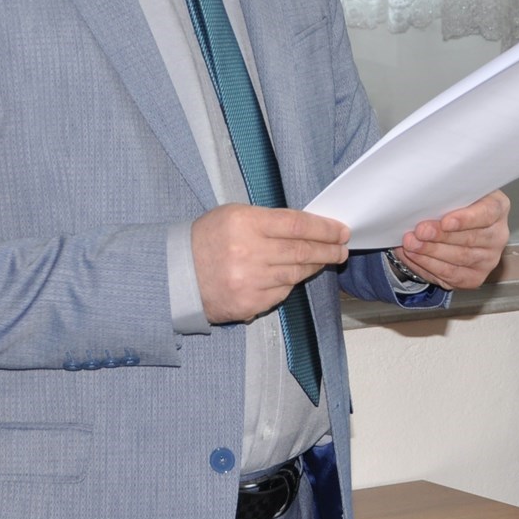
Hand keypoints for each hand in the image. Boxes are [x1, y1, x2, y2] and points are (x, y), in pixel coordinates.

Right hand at [192, 205, 350, 324]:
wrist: (176, 275)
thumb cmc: (207, 240)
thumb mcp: (233, 216)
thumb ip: (268, 220)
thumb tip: (307, 227)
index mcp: (244, 223)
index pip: (297, 224)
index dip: (323, 228)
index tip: (340, 230)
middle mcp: (248, 252)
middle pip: (302, 250)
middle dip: (328, 249)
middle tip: (342, 248)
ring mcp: (250, 281)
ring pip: (296, 273)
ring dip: (315, 266)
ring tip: (326, 259)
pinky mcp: (249, 303)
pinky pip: (282, 292)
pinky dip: (292, 282)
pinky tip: (297, 275)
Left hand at [395, 189, 511, 291]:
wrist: (453, 228)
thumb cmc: (453, 206)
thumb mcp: (454, 193)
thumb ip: (446, 194)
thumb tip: (423, 200)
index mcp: (497, 207)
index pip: (488, 213)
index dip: (467, 219)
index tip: (446, 221)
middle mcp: (498, 235)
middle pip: (470, 238)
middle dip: (441, 236)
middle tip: (420, 231)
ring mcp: (489, 259)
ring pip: (459, 258)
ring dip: (431, 251)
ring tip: (411, 244)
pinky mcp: (475, 277)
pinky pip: (451, 274)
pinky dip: (429, 265)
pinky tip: (415, 256)